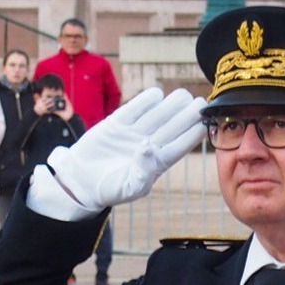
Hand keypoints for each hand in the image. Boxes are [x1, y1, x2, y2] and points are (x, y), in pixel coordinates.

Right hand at [33, 87, 204, 213]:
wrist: (81, 181)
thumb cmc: (109, 190)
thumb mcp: (128, 188)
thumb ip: (142, 173)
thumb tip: (149, 148)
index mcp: (157, 163)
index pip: (180, 146)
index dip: (192, 134)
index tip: (204, 123)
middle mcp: (149, 144)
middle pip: (172, 127)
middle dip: (186, 115)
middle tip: (199, 103)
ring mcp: (134, 132)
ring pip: (156, 116)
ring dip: (170, 105)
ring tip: (183, 95)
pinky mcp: (117, 123)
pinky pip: (133, 110)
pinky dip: (144, 102)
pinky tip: (156, 93)